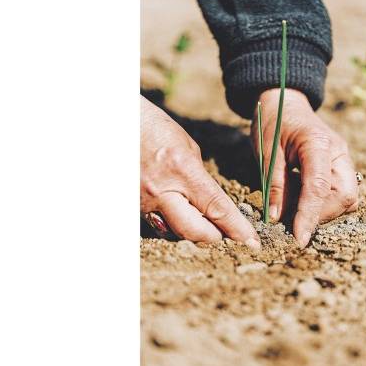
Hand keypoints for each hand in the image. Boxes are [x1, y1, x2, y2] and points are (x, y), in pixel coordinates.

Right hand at [141, 96, 259, 248]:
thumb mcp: (186, 146)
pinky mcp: (131, 208)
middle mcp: (160, 191)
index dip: (237, 229)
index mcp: (182, 170)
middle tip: (228, 237)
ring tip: (204, 224)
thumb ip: (199, 177)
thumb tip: (210, 202)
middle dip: (216, 238)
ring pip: (175, 234)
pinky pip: (157, 225)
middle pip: (195, 232)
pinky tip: (178, 214)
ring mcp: (142, 203)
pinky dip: (172, 225)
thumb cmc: (152, 127)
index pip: (217, 208)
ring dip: (193, 233)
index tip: (252, 242)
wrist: (113, 123)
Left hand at [252, 89, 358, 247]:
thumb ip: (274, 185)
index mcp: (318, 143)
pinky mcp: (341, 167)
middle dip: (321, 215)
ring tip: (295, 207)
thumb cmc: (272, 123)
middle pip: (345, 197)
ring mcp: (343, 159)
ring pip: (347, 199)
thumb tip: (277, 218)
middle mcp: (338, 152)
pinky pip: (340, 194)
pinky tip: (302, 199)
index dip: (310, 216)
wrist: (284, 102)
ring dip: (323, 211)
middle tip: (292, 220)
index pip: (319, 187)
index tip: (299, 238)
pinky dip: (323, 204)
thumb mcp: (266, 151)